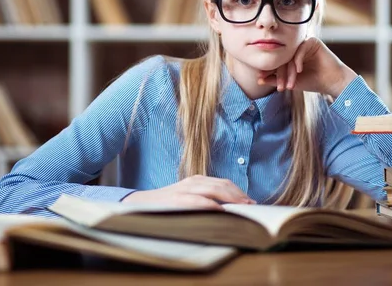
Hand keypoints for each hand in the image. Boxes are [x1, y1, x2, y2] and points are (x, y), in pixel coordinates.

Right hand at [121, 175, 255, 209]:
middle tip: (252, 205)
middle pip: (223, 185)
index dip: (239, 192)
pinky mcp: (178, 200)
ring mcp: (185, 189)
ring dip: (231, 198)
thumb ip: (206, 199)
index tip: (251, 202)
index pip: (224, 183)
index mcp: (197, 181)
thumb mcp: (188, 197)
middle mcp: (193, 182)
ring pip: (214, 190)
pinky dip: (212, 205)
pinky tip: (222, 211)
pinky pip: (199, 201)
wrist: (140, 204)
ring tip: (243, 207)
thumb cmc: (168, 204)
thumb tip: (228, 210)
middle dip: (239, 195)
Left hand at [257, 37, 356, 98]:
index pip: (276, 61)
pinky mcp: (312, 41)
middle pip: (282, 58)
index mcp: (289, 55)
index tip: (260, 78)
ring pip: (290, 55)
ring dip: (289, 71)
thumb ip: (274, 80)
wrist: (332, 82)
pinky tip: (298, 71)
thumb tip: (258, 80)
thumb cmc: (313, 82)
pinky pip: (300, 49)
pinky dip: (298, 60)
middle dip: (279, 74)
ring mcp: (303, 44)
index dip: (269, 70)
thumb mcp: (291, 82)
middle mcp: (295, 48)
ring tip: (290, 84)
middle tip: (279, 86)